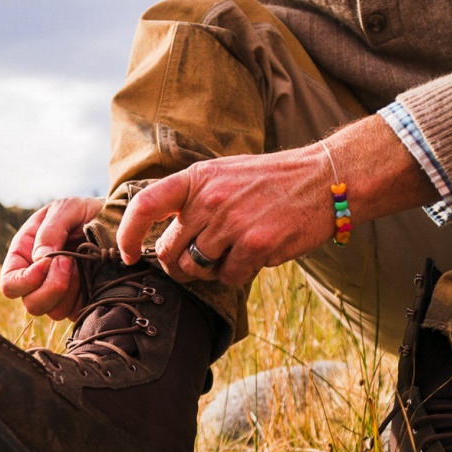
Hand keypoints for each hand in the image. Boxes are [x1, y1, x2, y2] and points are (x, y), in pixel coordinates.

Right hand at [0, 197, 102, 319]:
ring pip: (54, 313)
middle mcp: (38, 278)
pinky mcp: (79, 301)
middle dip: (51, 287)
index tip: (49, 262)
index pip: (10, 283)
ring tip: (82, 265)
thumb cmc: (86, 211)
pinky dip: (84, 298)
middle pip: (31, 304)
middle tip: (70, 262)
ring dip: (70, 292)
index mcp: (25, 255)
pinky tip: (92, 276)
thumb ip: (51, 230)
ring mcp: (59, 292)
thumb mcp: (67, 208)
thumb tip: (40, 259)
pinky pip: (76, 313)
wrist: (118, 220)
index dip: (25, 280)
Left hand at [117, 147, 334, 286]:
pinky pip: (228, 278)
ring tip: (232, 253)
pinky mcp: (255, 245)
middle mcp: (209, 199)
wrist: (324, 179)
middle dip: (178, 263)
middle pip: (169, 251)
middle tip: (199, 260)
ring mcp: (231, 223)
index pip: (145, 205)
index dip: (127, 234)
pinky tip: (255, 255)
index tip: (127, 254)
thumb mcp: (225, 174)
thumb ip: (193, 199)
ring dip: (210, 270)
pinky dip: (238, 274)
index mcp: (197, 178)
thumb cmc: (272, 181)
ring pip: (197, 269)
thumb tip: (163, 238)